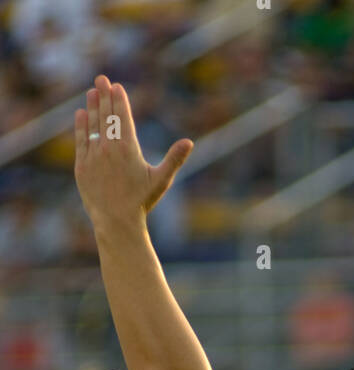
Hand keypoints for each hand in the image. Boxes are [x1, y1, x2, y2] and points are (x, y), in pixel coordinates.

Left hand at [74, 75, 192, 229]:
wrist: (116, 221)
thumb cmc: (141, 201)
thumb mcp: (162, 179)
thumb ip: (175, 158)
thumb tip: (190, 142)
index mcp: (128, 148)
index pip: (122, 117)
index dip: (119, 100)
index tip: (116, 86)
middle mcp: (109, 147)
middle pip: (106, 115)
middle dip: (103, 95)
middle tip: (101, 79)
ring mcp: (93, 155)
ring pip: (92, 125)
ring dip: (92, 106)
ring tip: (91, 92)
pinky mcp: (82, 166)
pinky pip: (81, 140)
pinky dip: (81, 126)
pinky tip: (81, 114)